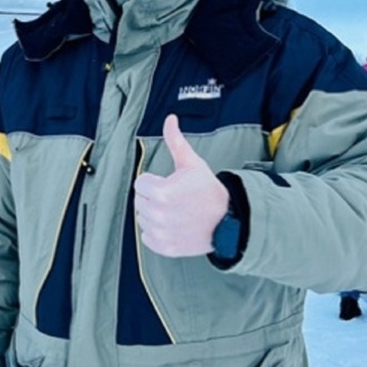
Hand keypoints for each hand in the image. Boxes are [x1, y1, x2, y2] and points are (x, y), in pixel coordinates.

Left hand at [133, 114, 229, 256]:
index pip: (139, 184)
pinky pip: (147, 237)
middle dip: (153, 197)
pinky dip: (156, 232)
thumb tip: (170, 118)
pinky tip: (172, 225)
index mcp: (162, 193)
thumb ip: (175, 141)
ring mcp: (162, 233)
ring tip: (175, 211)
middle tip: (173, 197)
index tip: (168, 183)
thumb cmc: (207, 190)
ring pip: (143, 219)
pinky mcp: (165, 247)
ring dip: (154, 214)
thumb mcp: (192, 163)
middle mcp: (159, 215)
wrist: (227, 220)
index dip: (153, 181)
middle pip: (139, 201)